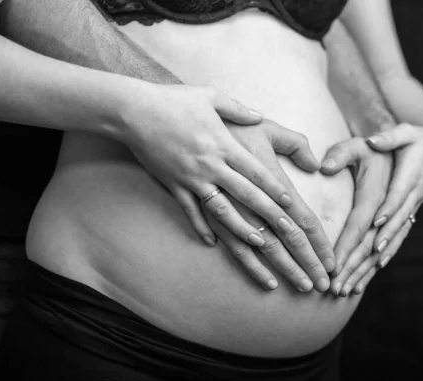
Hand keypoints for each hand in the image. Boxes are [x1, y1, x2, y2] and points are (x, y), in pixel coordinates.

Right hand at [122, 83, 308, 250]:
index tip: (290, 204)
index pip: (256, 171)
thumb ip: (239, 109)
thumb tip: (259, 115)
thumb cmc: (174, 100)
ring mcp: (191, 178)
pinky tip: (211, 242)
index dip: (274, 188)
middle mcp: (211, 165)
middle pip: (245, 194)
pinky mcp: (173, 185)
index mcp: (224, 144)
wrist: (133, 110)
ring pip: (221, 209)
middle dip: (268, 213)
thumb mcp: (211, 95)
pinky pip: (190, 211)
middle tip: (287, 230)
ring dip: (241, 228)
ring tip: (258, 243)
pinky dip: (201, 227)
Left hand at [319, 137, 392, 294]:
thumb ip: (377, 140)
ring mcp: (404, 217)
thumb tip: (345, 154)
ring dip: (364, 272)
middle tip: (336, 288)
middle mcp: (399, 208)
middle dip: (354, 266)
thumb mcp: (397, 133)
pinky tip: (365, 281)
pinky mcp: (404, 222)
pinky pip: (390, 248)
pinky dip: (377, 265)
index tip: (338, 262)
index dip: (353, 241)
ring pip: (382, 250)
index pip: (367, 219)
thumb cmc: (411, 141)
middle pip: (374, 242)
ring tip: (346, 292)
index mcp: (393, 187)